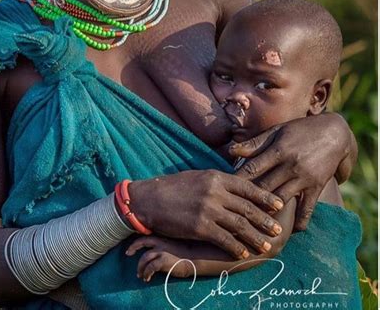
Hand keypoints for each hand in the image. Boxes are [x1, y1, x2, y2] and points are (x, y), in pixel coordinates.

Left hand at [126, 236, 192, 281]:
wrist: (194, 258)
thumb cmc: (185, 253)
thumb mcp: (172, 245)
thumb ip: (163, 246)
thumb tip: (153, 254)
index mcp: (162, 238)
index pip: (145, 237)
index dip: (136, 242)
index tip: (130, 249)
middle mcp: (160, 242)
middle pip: (142, 243)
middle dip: (133, 248)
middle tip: (128, 254)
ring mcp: (161, 251)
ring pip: (144, 258)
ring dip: (140, 268)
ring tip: (140, 276)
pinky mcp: (163, 261)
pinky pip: (150, 268)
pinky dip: (146, 273)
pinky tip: (147, 278)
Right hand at [128, 170, 283, 260]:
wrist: (149, 199)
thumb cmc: (173, 187)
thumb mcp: (198, 176)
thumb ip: (218, 181)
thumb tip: (237, 185)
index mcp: (216, 176)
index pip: (247, 186)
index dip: (265, 197)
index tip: (279, 204)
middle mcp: (215, 192)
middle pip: (247, 207)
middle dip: (265, 219)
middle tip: (277, 229)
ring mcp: (208, 209)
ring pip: (240, 225)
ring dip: (256, 237)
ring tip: (267, 245)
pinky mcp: (200, 226)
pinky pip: (224, 239)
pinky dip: (236, 247)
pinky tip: (244, 253)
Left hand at [229, 113, 353, 230]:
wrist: (334, 133)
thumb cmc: (299, 130)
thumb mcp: (277, 131)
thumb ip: (254, 143)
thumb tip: (230, 151)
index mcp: (277, 150)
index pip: (252, 168)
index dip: (237, 181)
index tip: (223, 192)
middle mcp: (290, 165)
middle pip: (264, 187)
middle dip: (247, 200)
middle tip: (231, 213)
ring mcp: (304, 178)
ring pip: (281, 200)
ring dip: (267, 214)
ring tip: (250, 226)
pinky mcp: (316, 188)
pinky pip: (306, 209)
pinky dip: (298, 222)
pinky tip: (287, 233)